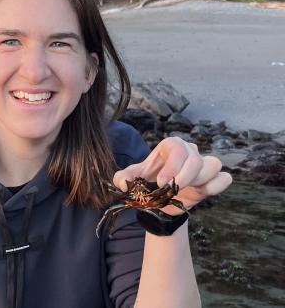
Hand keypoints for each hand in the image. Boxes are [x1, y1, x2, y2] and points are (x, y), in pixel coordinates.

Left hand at [113, 137, 232, 215]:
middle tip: (171, 190)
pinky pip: (224, 178)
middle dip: (184, 178)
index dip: (172, 167)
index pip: (177, 148)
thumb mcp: (133, 179)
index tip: (161, 183)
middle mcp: (189, 150)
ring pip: (213, 165)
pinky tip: (201, 193)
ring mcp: (203, 163)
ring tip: (184, 190)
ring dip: (200, 181)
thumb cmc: (147, 182)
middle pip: (196, 159)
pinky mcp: (214, 178)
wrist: (161, 200)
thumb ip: (123, 178)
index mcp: (170, 145)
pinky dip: (216, 186)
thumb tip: (122, 183)